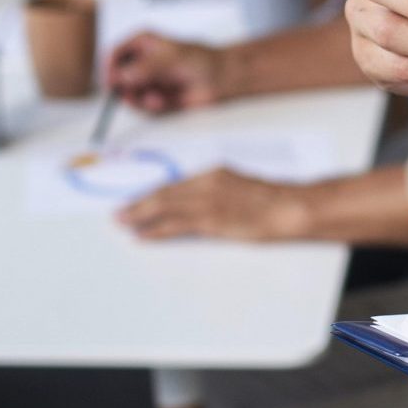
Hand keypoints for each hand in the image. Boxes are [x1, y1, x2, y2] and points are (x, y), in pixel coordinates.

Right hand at [106, 31, 236, 113]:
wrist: (220, 79)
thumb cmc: (199, 60)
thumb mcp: (169, 59)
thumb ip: (144, 68)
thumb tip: (121, 76)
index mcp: (141, 43)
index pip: (115, 54)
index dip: (109, 68)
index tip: (111, 82)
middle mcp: (141, 61)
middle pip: (118, 77)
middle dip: (124, 88)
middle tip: (131, 96)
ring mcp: (147, 79)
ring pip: (128, 93)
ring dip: (139, 99)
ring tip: (156, 98)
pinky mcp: (154, 96)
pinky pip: (141, 105)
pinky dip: (149, 105)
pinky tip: (162, 101)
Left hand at [118, 168, 311, 241]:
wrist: (288, 207)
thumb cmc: (270, 200)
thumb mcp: (239, 186)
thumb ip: (217, 192)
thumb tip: (196, 203)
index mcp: (213, 172)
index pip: (174, 183)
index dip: (151, 193)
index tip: (136, 200)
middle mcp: (206, 183)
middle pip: (164, 193)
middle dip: (138, 204)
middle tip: (119, 213)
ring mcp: (208, 201)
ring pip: (164, 207)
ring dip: (140, 216)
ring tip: (123, 223)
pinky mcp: (211, 220)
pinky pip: (175, 225)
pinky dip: (155, 229)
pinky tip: (142, 235)